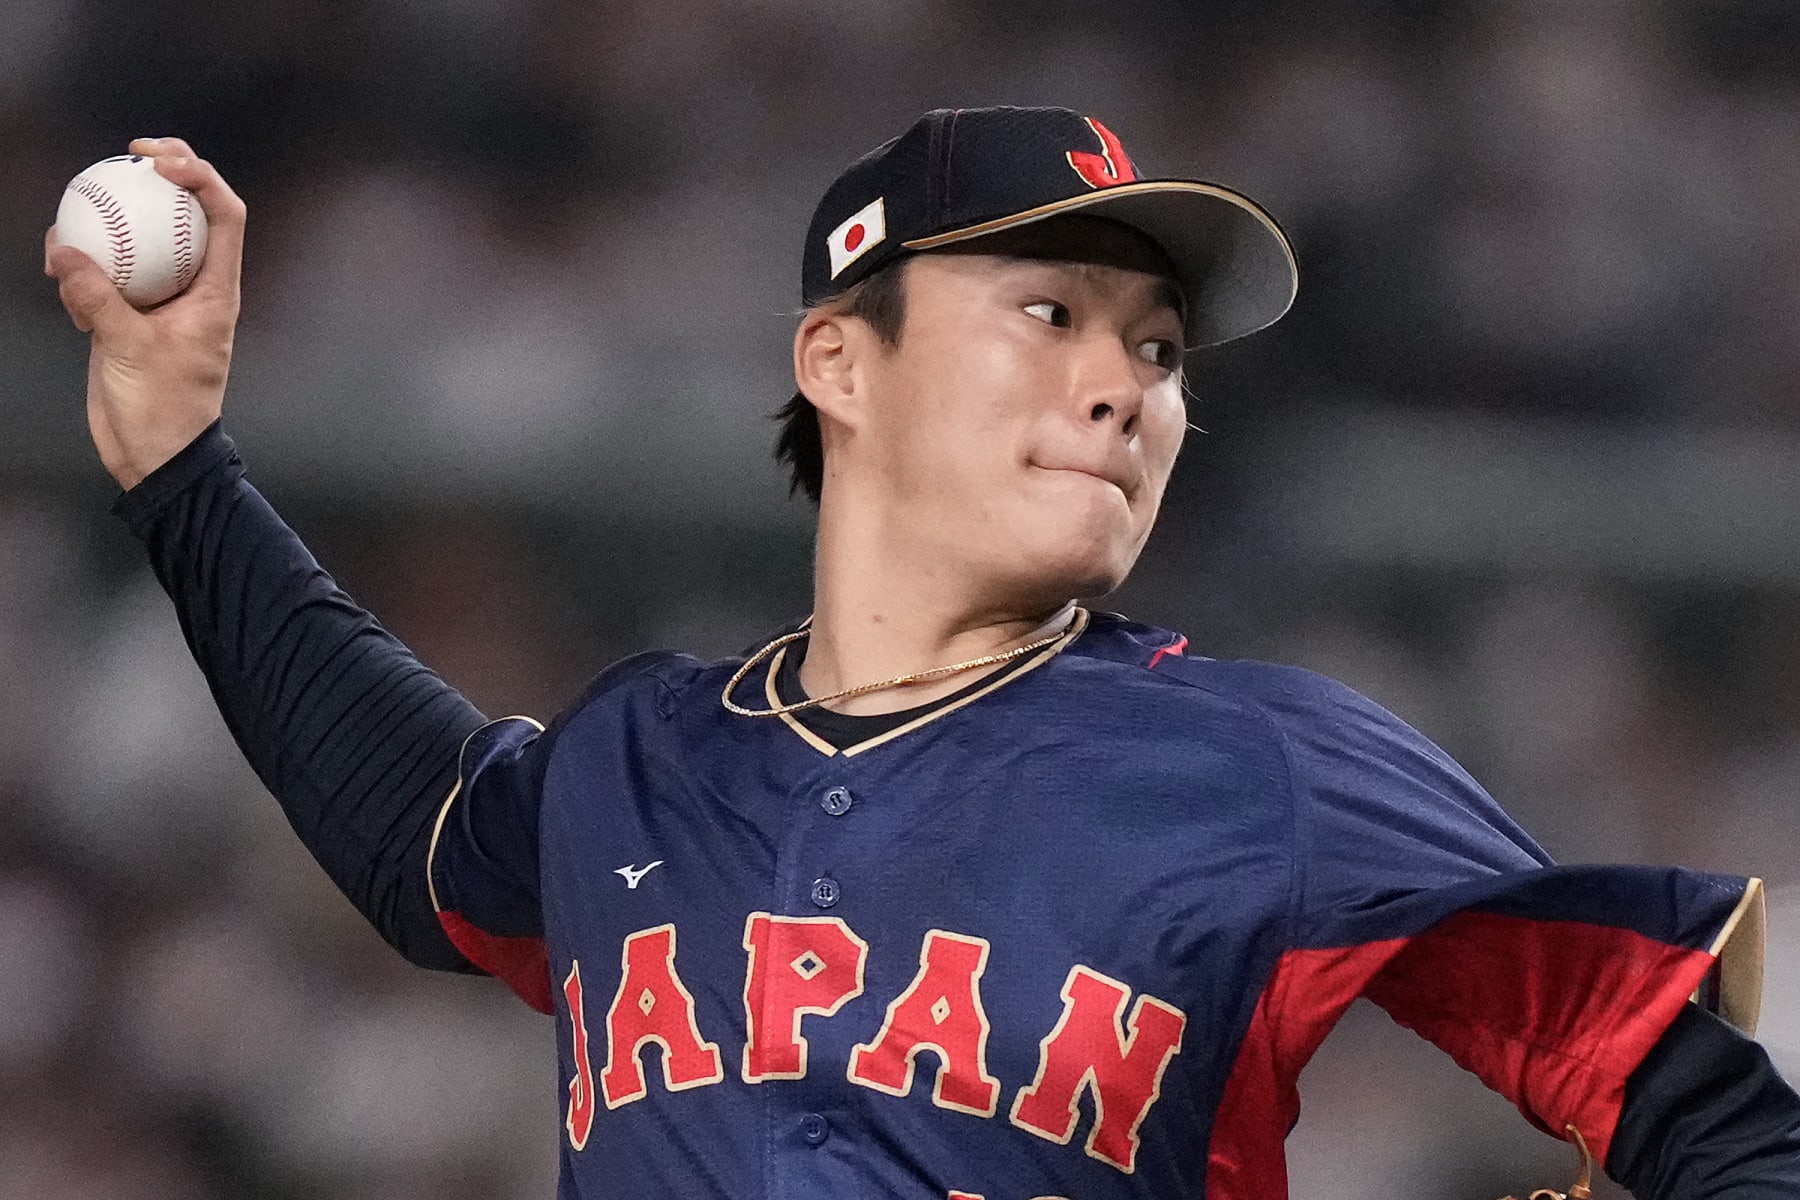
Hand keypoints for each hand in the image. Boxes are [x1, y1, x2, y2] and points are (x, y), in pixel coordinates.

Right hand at [46, 137, 246, 490]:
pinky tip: (58, 270)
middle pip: (186, 215)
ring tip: (73, 222)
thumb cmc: (163, 411)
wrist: (154, 457)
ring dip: (108, 224)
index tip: (162, 163)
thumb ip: (98, 299)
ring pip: (139, 241)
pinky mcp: (127, 316)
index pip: (225, 217)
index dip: (202, 178)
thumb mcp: (129, 350)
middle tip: (129, 154)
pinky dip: (81, 267)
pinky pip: (105, 273)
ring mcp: (159, 299)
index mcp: (216, 290)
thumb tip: (66, 250)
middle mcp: (194, 288)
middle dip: (163, 177)